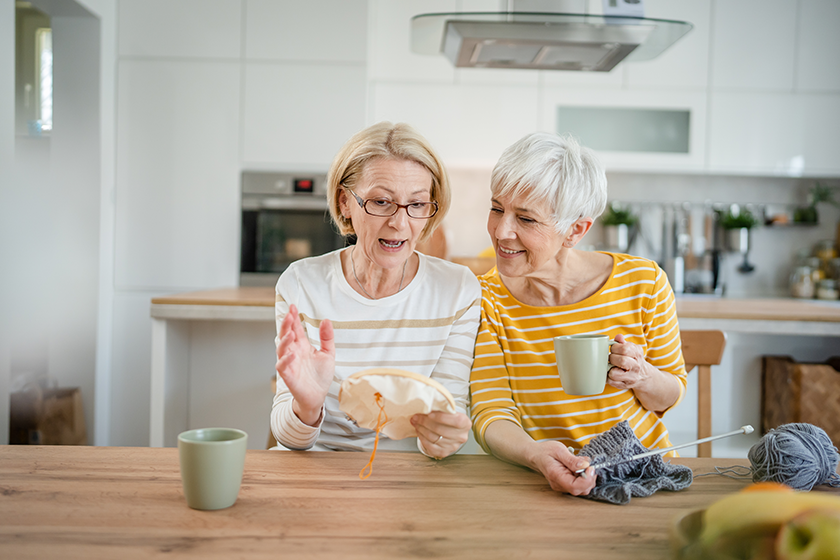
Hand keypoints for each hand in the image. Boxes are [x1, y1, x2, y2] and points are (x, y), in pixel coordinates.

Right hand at [276, 304, 334, 425]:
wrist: (318, 396)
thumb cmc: (320, 376)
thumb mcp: (328, 353)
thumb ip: (327, 337)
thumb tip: (326, 320)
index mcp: (302, 346)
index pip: (296, 329)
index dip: (294, 318)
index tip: (294, 306)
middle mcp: (294, 352)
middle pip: (286, 335)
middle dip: (286, 325)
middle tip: (289, 315)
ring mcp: (290, 364)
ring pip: (281, 349)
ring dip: (284, 340)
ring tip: (290, 333)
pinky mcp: (288, 376)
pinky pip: (282, 366)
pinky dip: (285, 360)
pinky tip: (291, 354)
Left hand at [410, 411, 471, 458]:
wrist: (451, 432)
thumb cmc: (449, 419)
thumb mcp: (450, 412)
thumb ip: (441, 409)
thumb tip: (425, 407)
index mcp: (465, 423)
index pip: (455, 421)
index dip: (441, 417)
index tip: (429, 413)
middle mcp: (461, 436)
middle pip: (440, 429)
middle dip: (424, 421)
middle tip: (416, 416)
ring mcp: (452, 446)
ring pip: (432, 437)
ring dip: (421, 428)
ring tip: (415, 422)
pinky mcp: (444, 452)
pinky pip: (429, 445)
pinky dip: (422, 437)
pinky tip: (418, 431)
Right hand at [530, 442, 596, 495]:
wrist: (536, 455)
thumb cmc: (545, 451)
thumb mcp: (559, 450)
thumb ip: (572, 459)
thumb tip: (586, 465)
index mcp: (556, 476)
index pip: (574, 487)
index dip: (586, 479)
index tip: (591, 467)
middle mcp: (559, 485)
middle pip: (581, 490)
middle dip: (590, 479)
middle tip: (590, 464)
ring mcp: (562, 486)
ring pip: (582, 489)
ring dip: (588, 478)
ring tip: (584, 465)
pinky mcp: (565, 485)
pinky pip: (579, 485)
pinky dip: (584, 478)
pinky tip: (581, 468)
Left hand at [606, 333, 655, 390]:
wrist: (643, 375)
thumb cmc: (632, 359)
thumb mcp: (631, 348)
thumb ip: (623, 342)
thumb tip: (618, 336)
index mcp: (637, 354)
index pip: (624, 349)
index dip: (615, 348)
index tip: (613, 349)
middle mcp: (636, 366)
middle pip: (622, 361)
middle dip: (612, 358)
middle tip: (611, 358)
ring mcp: (631, 377)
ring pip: (614, 373)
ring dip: (609, 368)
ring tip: (611, 366)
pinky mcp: (624, 385)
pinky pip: (610, 381)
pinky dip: (608, 377)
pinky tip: (612, 373)